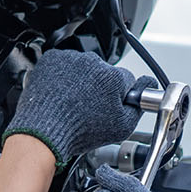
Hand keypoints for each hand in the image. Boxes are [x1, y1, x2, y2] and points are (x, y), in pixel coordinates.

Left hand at [3, 49, 154, 165]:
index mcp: (113, 77)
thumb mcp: (122, 127)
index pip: (126, 80)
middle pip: (104, 73)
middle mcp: (93, 63)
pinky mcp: (53, 59)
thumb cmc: (78, 131)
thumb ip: (138, 106)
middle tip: (88, 107)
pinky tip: (61, 93)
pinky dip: (62, 76)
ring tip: (72, 102)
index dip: (119, 95)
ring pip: (83, 68)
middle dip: (99, 87)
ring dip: (80, 80)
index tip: (110, 104)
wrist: (44, 131)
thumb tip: (146, 88)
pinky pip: (63, 64)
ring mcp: (71, 59)